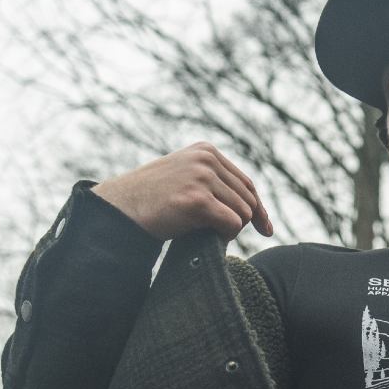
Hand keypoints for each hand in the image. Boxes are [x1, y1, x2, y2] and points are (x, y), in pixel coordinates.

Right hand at [90, 141, 272, 241]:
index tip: (266, 229)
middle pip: (248, 200)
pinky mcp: (197, 199)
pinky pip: (232, 223)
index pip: (246, 183)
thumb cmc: (155, 201)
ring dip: (230, 230)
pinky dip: (225, 236)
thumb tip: (252, 208)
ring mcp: (202, 177)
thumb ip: (215, 183)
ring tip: (206, 232)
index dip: (258, 209)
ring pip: (242, 213)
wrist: (123, 208)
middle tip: (225, 236)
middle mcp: (207, 160)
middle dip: (243, 223)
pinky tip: (209, 237)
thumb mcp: (187, 179)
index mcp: (207, 152)